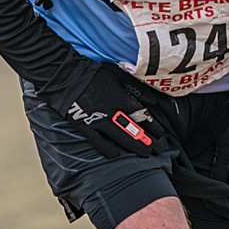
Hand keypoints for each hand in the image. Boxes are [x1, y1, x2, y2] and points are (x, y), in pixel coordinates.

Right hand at [37, 61, 166, 157]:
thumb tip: (151, 99)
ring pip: (119, 139)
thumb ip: (135, 88)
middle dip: (146, 141)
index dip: (152, 126)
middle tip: (156, 150)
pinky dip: (108, 150)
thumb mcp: (119, 75)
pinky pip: (98, 142)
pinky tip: (116, 155)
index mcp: (121, 99)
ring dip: (133, 147)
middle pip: (133, 131)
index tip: (161, 133)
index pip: (141, 115)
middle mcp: (112, 113)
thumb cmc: (94, 73)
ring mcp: (98, 122)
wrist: (68, 77)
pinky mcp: (85, 127)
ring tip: (144, 155)